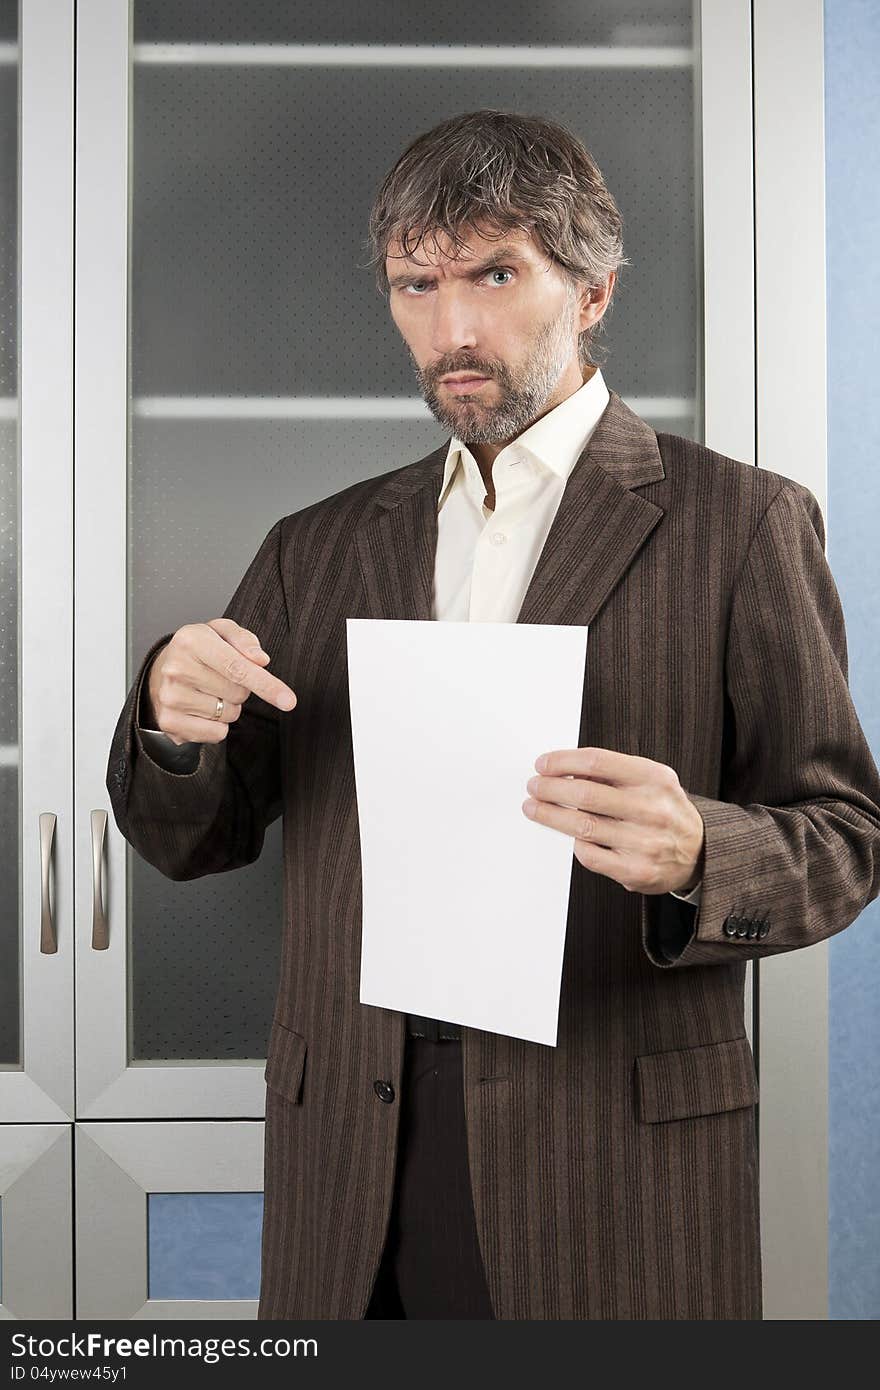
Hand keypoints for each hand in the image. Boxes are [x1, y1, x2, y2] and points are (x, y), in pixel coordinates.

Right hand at [146, 618, 296, 745]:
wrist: (161, 670)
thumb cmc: (199, 650)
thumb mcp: (221, 632)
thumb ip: (244, 640)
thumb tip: (261, 660)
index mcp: (192, 640)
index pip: (237, 667)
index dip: (266, 685)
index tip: (288, 701)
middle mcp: (177, 668)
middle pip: (238, 693)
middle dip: (241, 688)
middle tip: (221, 677)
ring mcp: (170, 697)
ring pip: (229, 715)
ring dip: (229, 706)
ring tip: (209, 691)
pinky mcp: (169, 721)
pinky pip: (217, 733)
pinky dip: (217, 725)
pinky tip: (202, 709)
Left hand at [521, 747, 704, 895]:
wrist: (700, 852)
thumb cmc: (664, 810)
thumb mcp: (651, 780)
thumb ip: (613, 772)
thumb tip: (565, 769)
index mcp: (654, 778)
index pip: (597, 761)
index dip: (562, 761)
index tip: (543, 764)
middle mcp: (652, 809)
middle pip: (585, 793)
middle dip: (550, 788)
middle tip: (533, 786)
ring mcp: (644, 842)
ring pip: (582, 825)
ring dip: (550, 815)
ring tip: (535, 808)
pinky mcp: (635, 870)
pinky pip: (590, 855)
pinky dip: (575, 843)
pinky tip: (571, 835)